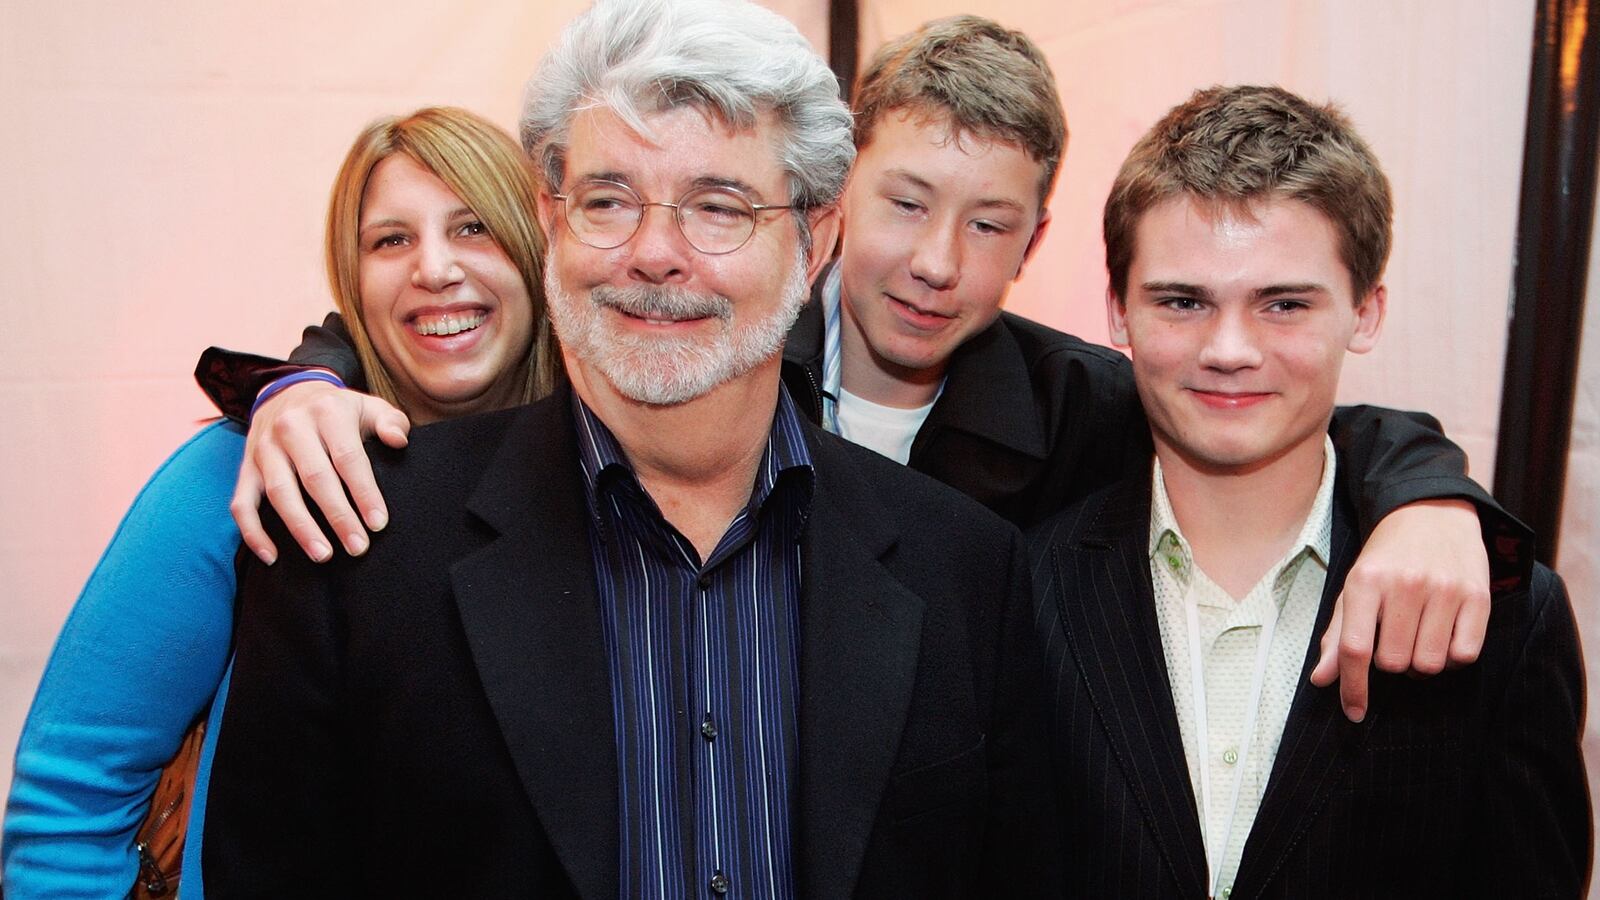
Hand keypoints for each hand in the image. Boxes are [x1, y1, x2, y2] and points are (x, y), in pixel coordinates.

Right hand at [231, 381, 410, 563]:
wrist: (286, 391)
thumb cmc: (337, 410)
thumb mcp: (368, 406)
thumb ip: (391, 422)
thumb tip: (399, 441)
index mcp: (327, 413)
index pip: (348, 458)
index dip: (363, 492)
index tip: (378, 523)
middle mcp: (291, 428)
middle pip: (315, 478)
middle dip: (338, 516)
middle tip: (358, 547)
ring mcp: (264, 449)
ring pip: (279, 493)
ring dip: (301, 528)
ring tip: (323, 555)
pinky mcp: (246, 467)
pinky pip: (242, 503)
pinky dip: (252, 532)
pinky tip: (271, 556)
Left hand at [1309, 498, 1489, 721]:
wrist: (1432, 513)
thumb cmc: (1386, 560)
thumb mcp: (1354, 588)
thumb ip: (1337, 635)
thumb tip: (1321, 680)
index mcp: (1365, 581)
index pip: (1355, 648)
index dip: (1352, 687)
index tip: (1353, 712)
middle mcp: (1405, 584)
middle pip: (1394, 662)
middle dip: (1390, 664)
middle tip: (1394, 640)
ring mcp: (1444, 589)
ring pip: (1429, 664)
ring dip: (1420, 664)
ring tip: (1417, 637)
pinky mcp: (1478, 596)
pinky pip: (1464, 655)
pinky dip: (1452, 657)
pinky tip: (1443, 635)